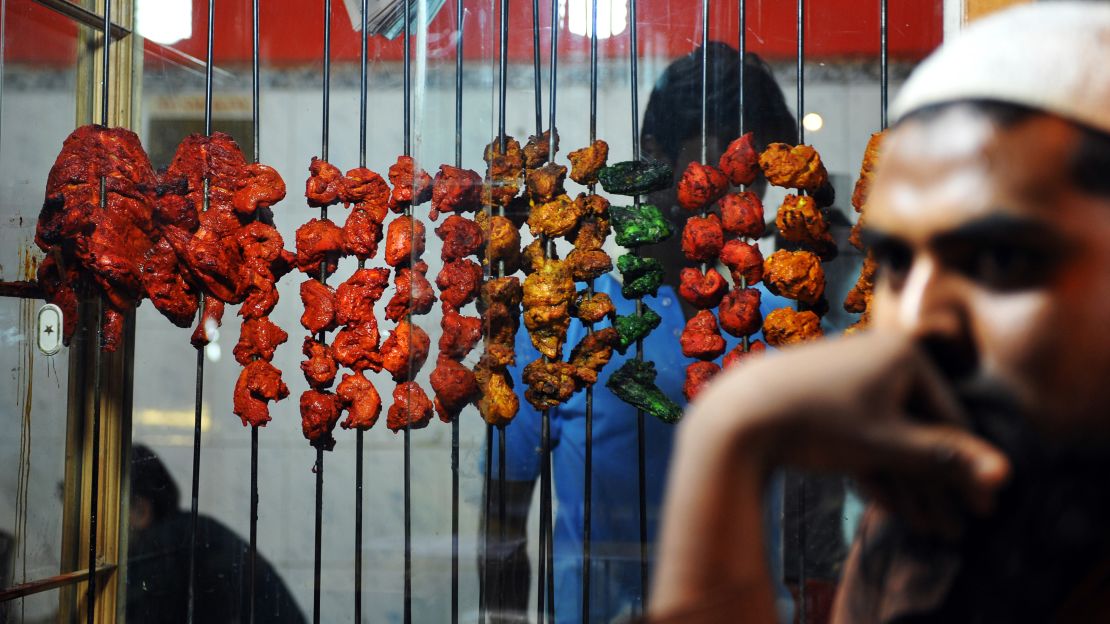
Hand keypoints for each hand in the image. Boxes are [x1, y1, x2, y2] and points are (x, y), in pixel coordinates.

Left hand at [689, 330, 1009, 525]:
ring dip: (907, 484)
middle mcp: (879, 354)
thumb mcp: (886, 445)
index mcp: (903, 354)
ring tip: (924, 527)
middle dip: (935, 486)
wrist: (735, 415)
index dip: (967, 471)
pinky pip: (861, 434)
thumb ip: (945, 458)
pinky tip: (888, 505)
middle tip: (952, 530)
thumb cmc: (816, 423)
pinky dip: (873, 467)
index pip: (950, 419)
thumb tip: (1004, 474)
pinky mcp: (826, 394)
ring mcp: (851, 373)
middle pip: (920, 430)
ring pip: (889, 437)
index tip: (981, 512)